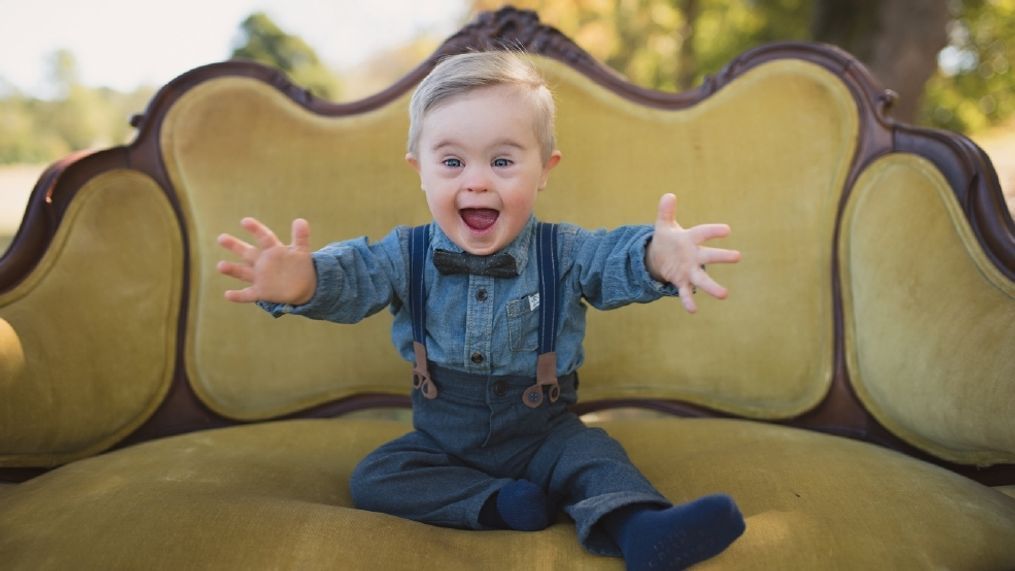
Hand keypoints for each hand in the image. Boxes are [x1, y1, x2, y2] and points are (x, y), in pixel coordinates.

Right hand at [216, 217, 315, 304]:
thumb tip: (300, 220)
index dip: (255, 229)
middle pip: (247, 253)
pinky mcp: (260, 292)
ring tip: (220, 266)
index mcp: (272, 250)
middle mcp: (262, 262)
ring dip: (232, 269)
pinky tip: (227, 295)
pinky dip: (238, 296)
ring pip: (243, 272)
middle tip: (221, 238)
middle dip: (235, 245)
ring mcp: (260, 277)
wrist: (302, 286)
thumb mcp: (301, 251)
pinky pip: (248, 294)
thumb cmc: (298, 265)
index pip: (264, 237)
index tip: (245, 221)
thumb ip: (301, 237)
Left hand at [646, 193, 740, 312]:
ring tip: (724, 295)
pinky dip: (688, 300)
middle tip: (738, 256)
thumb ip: (666, 212)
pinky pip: (686, 292)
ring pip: (703, 279)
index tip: (727, 230)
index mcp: (690, 239)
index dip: (714, 231)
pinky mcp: (682, 282)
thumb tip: (668, 195)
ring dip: (712, 286)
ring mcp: (690, 270)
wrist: (661, 257)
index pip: (703, 233)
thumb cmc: (667, 239)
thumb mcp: (663, 225)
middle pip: (709, 256)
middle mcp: (694, 255)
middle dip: (722, 255)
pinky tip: (692, 310)